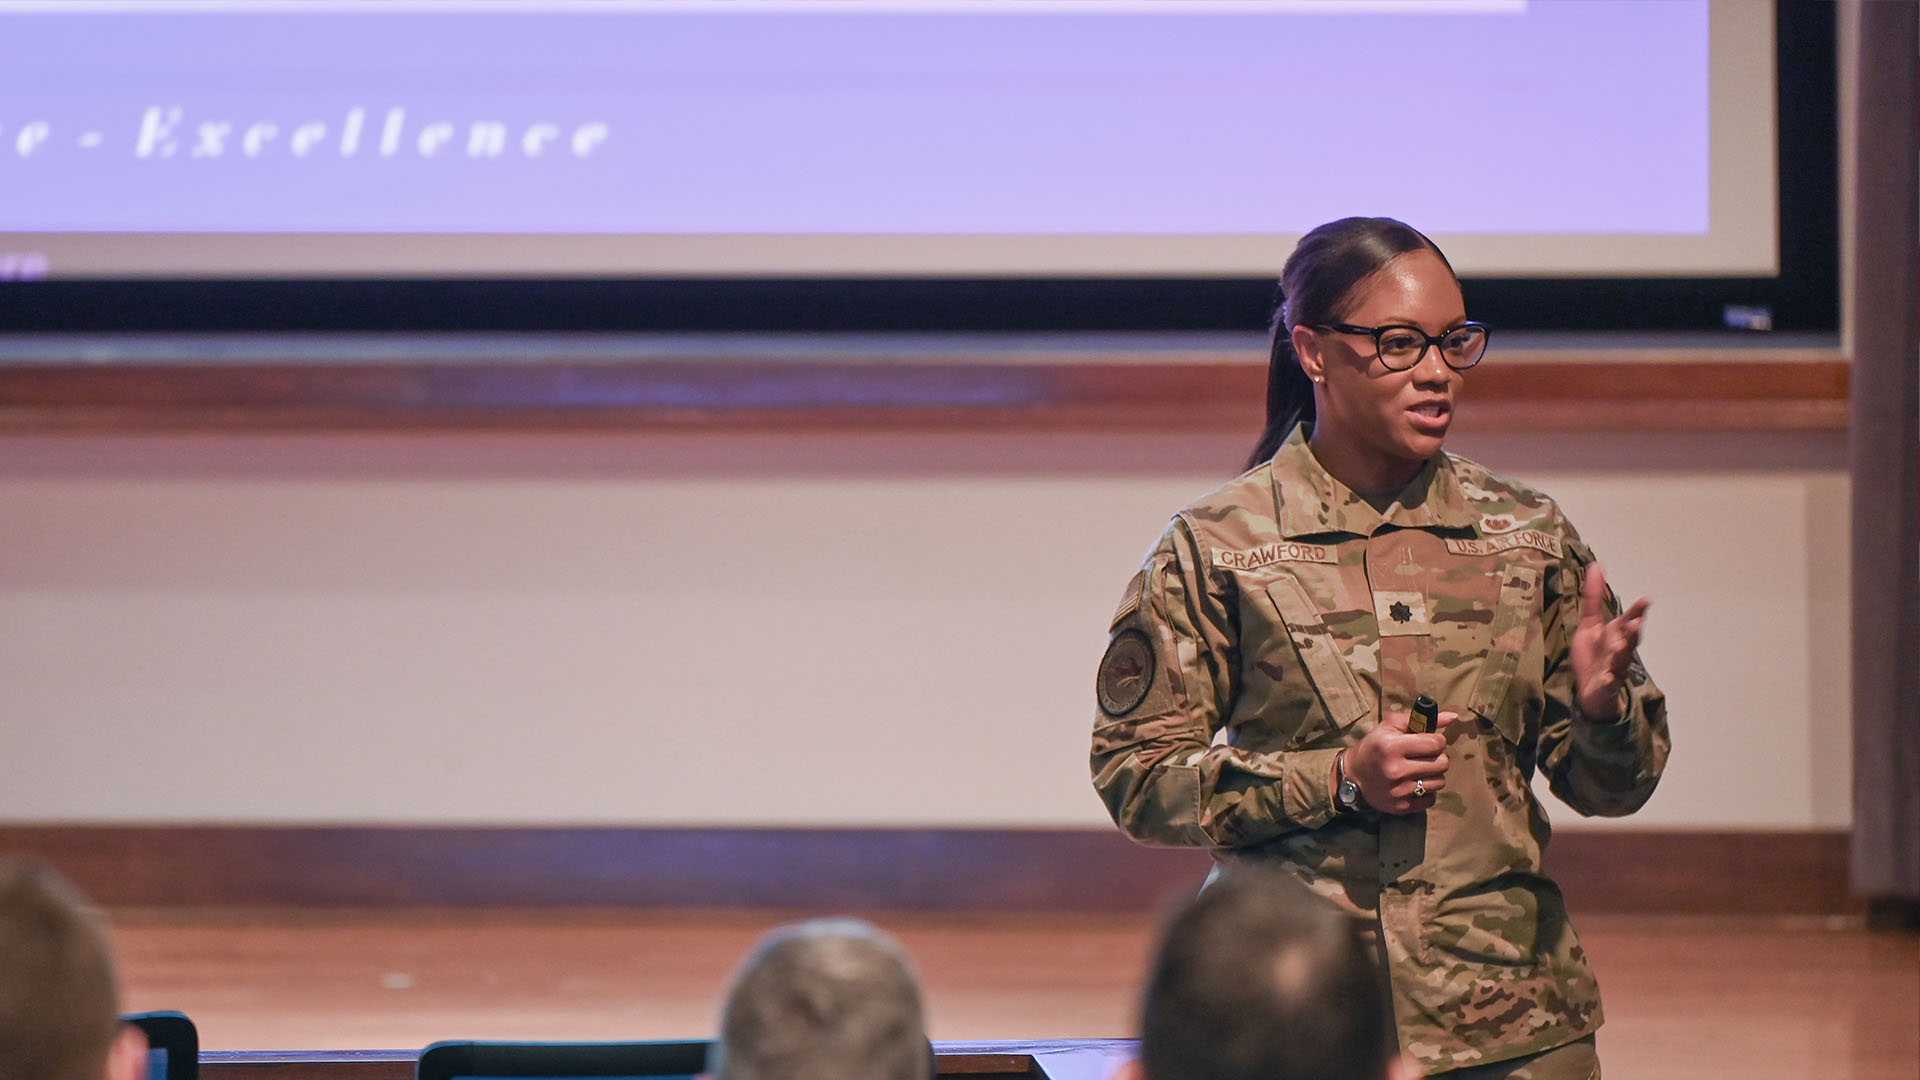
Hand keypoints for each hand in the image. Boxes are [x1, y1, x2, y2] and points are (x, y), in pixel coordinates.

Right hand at [1346, 708, 1454, 813]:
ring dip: (1433, 775)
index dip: (1436, 740)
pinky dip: (1427, 792)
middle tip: (1425, 757)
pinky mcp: (1401, 807)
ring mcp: (1399, 791)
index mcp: (1392, 746)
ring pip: (1440, 782)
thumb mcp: (1391, 726)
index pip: (1436, 743)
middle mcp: (1396, 770)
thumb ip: (1421, 719)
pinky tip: (1415, 784)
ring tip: (1419, 771)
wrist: (1353, 775)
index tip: (1428, 742)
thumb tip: (1453, 717)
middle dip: (1437, 758)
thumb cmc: (1375, 746)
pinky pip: (1431, 799)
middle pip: (1442, 763)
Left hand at [1570, 562, 1649, 720]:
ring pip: (1621, 661)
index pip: (1629, 621)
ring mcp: (1614, 669)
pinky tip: (1608, 678)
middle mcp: (1619, 651)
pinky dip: (1609, 682)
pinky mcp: (1604, 687)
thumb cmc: (1594, 655)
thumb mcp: (1589, 624)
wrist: (1592, 691)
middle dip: (1633, 632)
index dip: (1637, 611)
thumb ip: (1593, 598)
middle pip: (1629, 641)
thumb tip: (1596, 566)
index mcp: (1616, 635)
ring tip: (1620, 646)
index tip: (1646, 600)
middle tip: (1637, 623)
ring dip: (1622, 654)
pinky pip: (1608, 685)